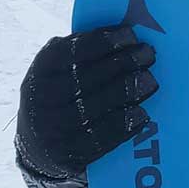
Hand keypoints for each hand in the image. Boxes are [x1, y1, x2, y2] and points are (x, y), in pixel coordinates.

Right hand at [16, 27, 156, 180]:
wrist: (38, 146)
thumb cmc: (61, 96)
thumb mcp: (61, 72)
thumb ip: (84, 53)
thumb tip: (126, 33)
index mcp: (41, 71)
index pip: (71, 52)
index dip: (102, 42)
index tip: (131, 34)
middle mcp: (40, 99)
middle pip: (85, 78)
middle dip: (121, 64)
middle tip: (148, 55)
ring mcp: (51, 129)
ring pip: (92, 108)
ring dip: (125, 92)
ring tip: (150, 81)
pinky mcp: (66, 154)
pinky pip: (98, 140)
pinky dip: (123, 126)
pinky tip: (142, 114)